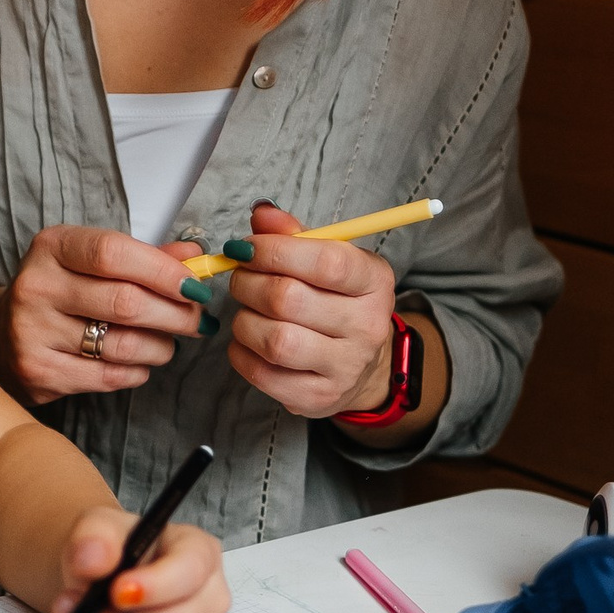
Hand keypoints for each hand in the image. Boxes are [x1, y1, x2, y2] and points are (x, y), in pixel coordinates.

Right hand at [0, 225, 213, 403]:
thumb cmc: (61, 292)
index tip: (195, 287)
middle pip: (125, 303)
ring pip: (122, 345)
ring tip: (168, 344)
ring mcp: (33, 332)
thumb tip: (194, 258)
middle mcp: (37, 286)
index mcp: (53, 247)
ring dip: (161, 347)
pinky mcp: (38, 372)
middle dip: (175, 315)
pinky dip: (137, 372)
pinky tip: (140, 363)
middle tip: (198, 320)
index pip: (114, 253)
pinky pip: (109, 377)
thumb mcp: (91, 263)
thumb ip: (143, 258)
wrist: (1, 336)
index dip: (162, 271)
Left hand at [48, 507, 229, 612]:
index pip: (190, 574)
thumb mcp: (98, 528)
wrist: (106, 578)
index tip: (113, 592)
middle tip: (70, 610)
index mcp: (201, 553)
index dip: (153, 587)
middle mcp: (211, 600)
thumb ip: (94, 536)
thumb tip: (92, 561)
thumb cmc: (112, 550)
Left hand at [224, 204, 397, 419]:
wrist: (362, 364)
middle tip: (240, 278)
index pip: (326, 262)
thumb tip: (262, 214)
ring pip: (275, 341)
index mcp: (374, 281)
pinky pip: (264, 375)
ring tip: (245, 311)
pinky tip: (247, 341)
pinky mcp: (318, 398)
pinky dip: (242, 354)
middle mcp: (367, 325)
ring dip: (244, 321)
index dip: (276, 251)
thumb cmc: (337, 301)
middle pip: (288, 300)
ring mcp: (345, 367)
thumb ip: (294, 234)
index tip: (247, 248)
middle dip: (248, 284)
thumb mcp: (329, 258)